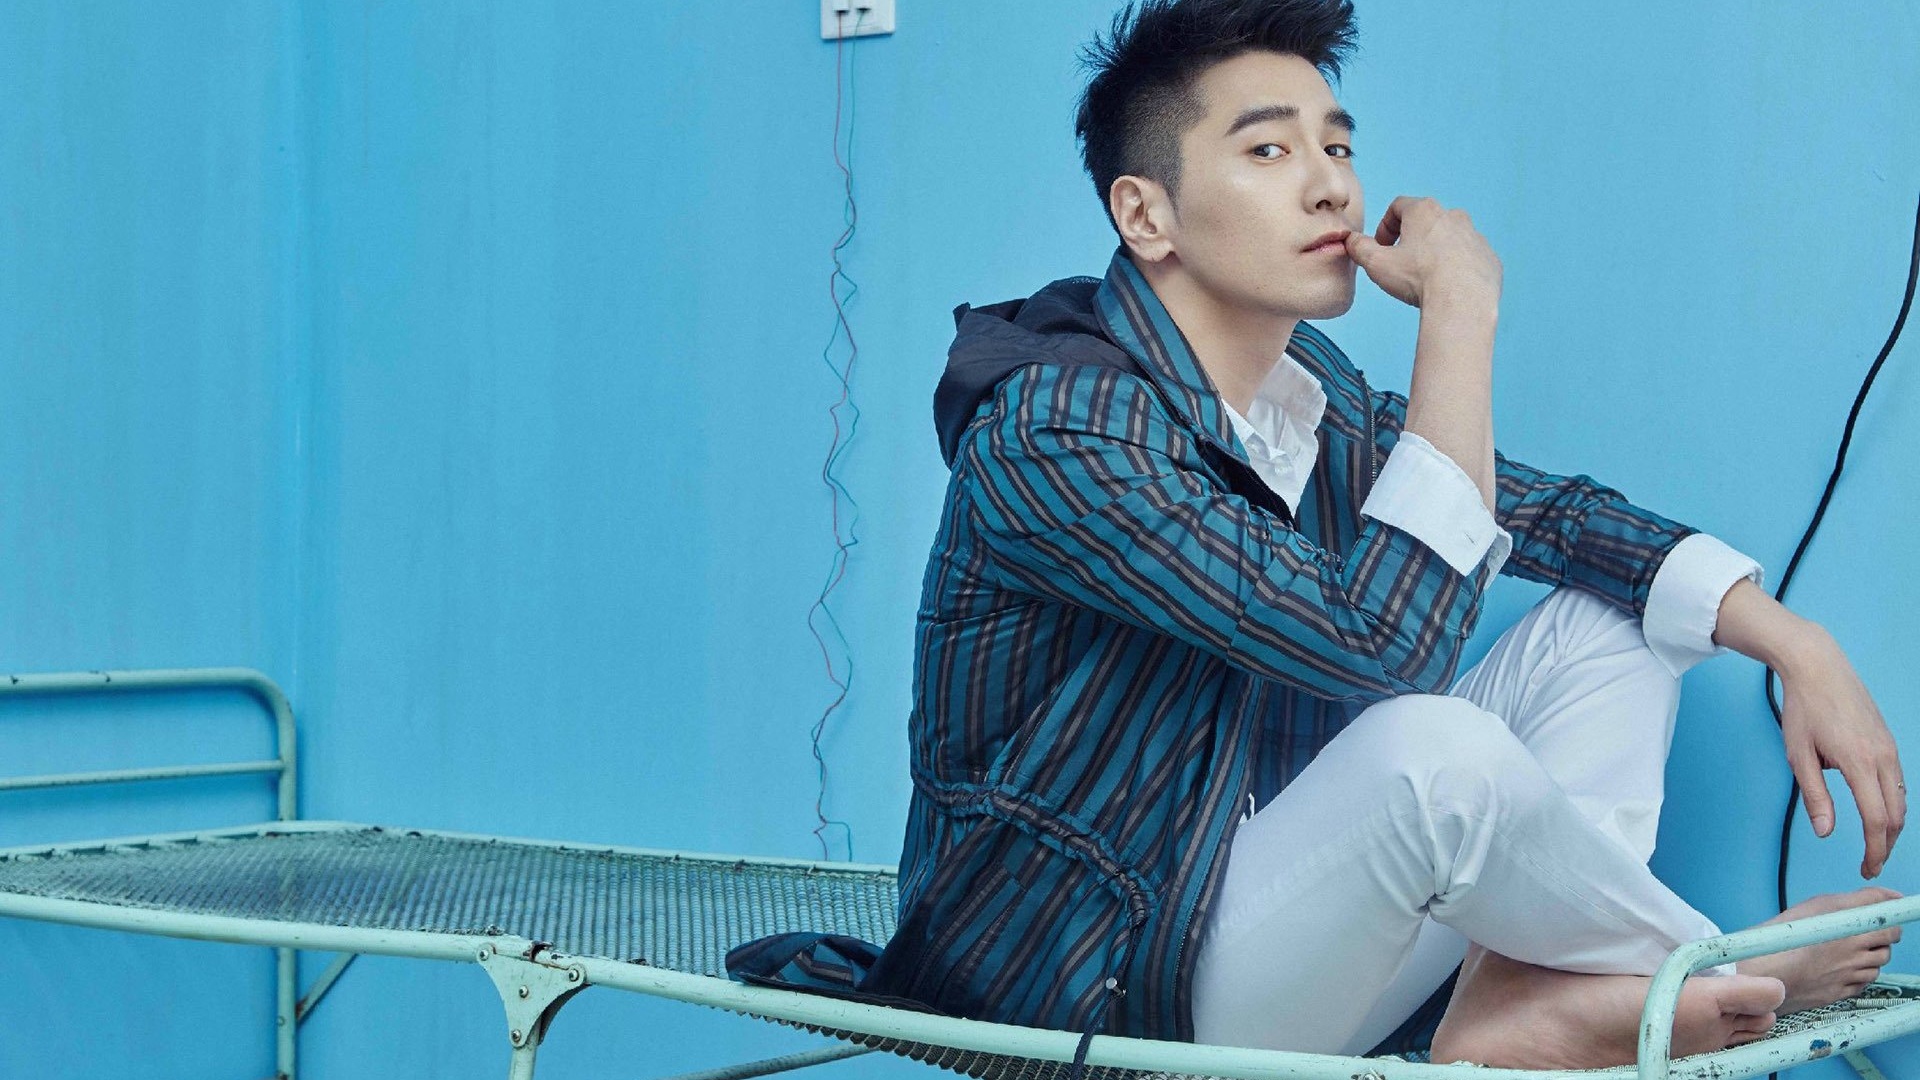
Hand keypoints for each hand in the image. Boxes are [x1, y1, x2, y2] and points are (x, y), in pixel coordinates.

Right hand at [1345, 196, 1502, 309]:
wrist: (1461, 302)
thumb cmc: (1418, 278)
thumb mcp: (1376, 264)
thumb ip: (1359, 248)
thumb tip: (1351, 241)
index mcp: (1424, 211)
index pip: (1398, 206)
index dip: (1385, 225)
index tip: (1382, 245)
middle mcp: (1453, 217)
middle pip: (1427, 220)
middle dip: (1412, 237)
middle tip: (1402, 261)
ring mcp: (1475, 237)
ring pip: (1451, 239)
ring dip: (1436, 252)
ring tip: (1426, 277)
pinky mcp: (1488, 258)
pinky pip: (1470, 259)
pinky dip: (1458, 268)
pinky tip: (1447, 288)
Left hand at [1778, 631, 1905, 876]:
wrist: (1818, 667)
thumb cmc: (1804, 709)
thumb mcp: (1799, 755)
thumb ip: (1815, 796)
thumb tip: (1825, 833)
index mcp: (1859, 762)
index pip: (1877, 819)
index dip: (1874, 849)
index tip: (1865, 867)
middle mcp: (1883, 756)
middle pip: (1897, 814)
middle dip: (1885, 843)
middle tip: (1869, 863)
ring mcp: (1890, 747)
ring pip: (1902, 798)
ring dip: (1891, 825)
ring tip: (1873, 842)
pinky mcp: (1889, 741)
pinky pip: (1898, 780)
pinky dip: (1892, 802)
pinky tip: (1878, 811)